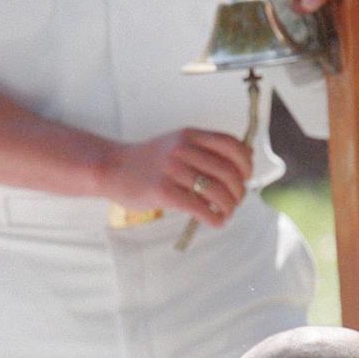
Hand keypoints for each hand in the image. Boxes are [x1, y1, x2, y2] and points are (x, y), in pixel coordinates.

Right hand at [104, 129, 252, 226]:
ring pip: (217, 191)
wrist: (112, 168)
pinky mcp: (164, 192)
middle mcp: (183, 149)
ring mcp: (173, 170)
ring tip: (226, 213)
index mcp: (189, 135)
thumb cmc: (148, 160)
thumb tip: (241, 163)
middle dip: (239, 191)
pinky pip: (199, 208)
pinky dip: (214, 218)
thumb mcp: (176, 143)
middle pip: (228, 172)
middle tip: (236, 201)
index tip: (246, 177)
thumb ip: (203, 149)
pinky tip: (216, 222)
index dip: (246, 163)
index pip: (231, 145)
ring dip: (229, 207)